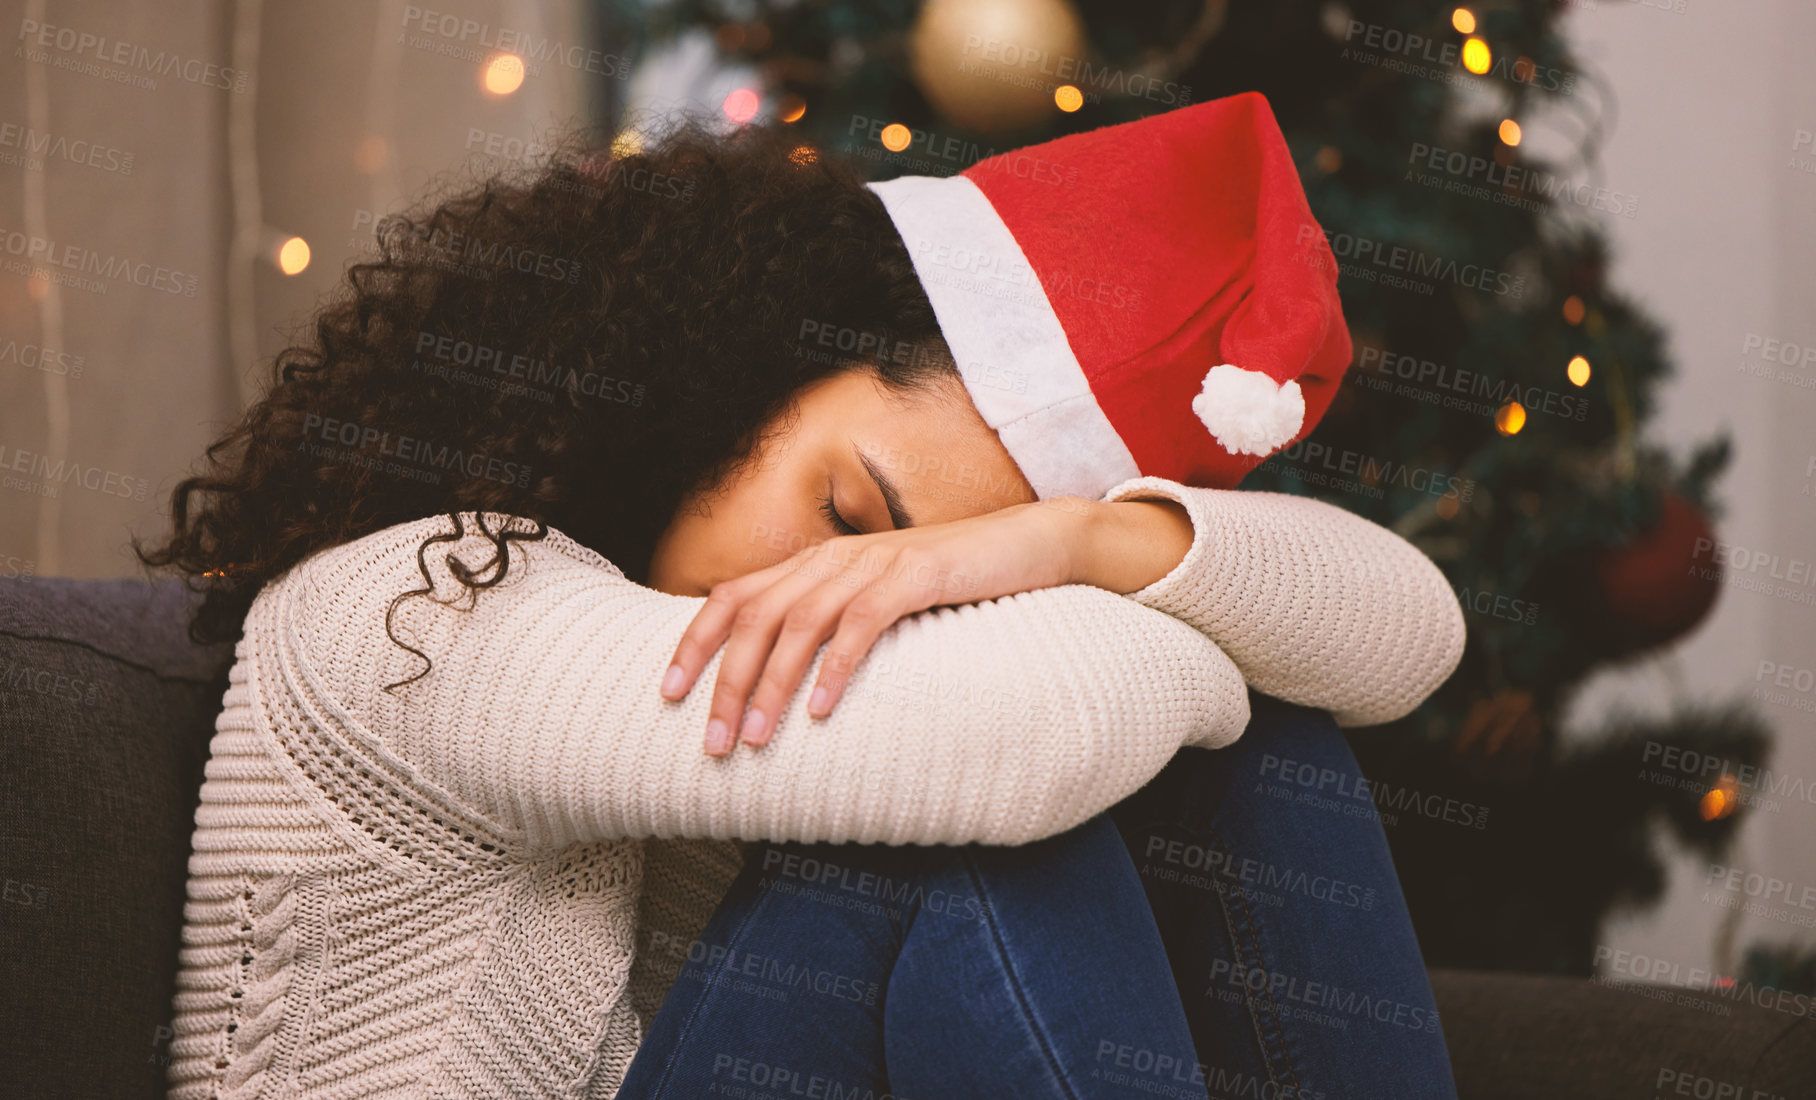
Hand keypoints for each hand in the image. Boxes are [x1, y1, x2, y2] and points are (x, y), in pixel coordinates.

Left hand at [660, 496, 1097, 755]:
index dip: (694, 644)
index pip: (733, 598)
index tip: (668, 696)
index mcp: (815, 564)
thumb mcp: (875, 601)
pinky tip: (822, 710)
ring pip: (800, 624)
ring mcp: (873, 563)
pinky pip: (862, 624)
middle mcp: (833, 558)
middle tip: (714, 745)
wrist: (1027, 544)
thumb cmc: (950, 585)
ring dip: (771, 686)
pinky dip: (836, 668)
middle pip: (755, 619)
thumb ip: (830, 624)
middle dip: (725, 683)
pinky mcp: (916, 575)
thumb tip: (783, 680)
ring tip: (755, 740)